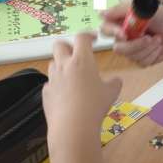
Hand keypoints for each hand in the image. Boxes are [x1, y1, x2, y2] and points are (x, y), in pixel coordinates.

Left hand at [43, 33, 121, 151]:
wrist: (72, 126)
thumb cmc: (94, 106)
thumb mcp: (112, 93)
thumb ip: (114, 83)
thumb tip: (116, 81)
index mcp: (81, 60)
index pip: (82, 37)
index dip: (88, 35)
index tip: (93, 39)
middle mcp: (64, 65)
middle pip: (59, 44)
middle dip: (68, 46)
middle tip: (77, 55)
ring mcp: (52, 78)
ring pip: (53, 63)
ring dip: (62, 66)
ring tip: (73, 78)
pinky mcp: (46, 92)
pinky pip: (50, 83)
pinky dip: (57, 86)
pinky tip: (66, 97)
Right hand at [101, 1, 162, 66]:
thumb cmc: (162, 16)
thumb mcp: (142, 7)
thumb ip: (121, 9)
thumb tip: (100, 14)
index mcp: (121, 22)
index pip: (105, 29)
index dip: (112, 33)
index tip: (124, 34)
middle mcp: (124, 37)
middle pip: (118, 48)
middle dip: (135, 45)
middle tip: (148, 37)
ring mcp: (132, 50)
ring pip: (131, 56)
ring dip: (148, 48)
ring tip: (158, 39)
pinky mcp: (141, 60)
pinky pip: (141, 62)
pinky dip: (153, 54)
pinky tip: (159, 47)